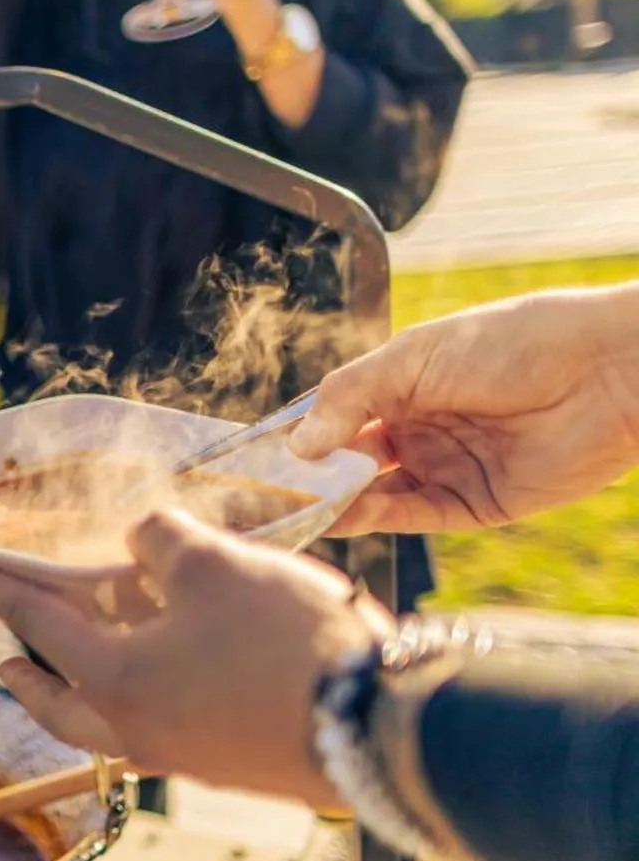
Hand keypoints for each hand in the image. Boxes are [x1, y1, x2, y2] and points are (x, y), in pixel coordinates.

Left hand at [0, 511, 389, 807]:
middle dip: (27, 676)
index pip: (35, 621)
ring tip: (84, 661)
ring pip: (107, 727)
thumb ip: (161, 540)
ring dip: (84, 694)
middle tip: (6, 655)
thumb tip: (141, 539)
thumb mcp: (214, 565)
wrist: (380, 729)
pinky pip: (160, 733)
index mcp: (112, 680)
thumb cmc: (284, 642)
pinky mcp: (230, 767)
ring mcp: (184, 757)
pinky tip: (168, 673)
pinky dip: (142, 701)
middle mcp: (135, 729)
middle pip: (58, 704)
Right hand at [290, 286, 638, 533]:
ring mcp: (444, 468)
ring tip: (298, 507)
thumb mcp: (414, 357)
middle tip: (268, 492)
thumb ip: (350, 398)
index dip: (298, 437)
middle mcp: (418, 430)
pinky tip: (343, 515)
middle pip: (348, 462)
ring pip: (374, 494)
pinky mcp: (473, 504)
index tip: (256, 456)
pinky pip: (413, 516)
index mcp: (401, 387)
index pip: (334, 419)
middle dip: (310, 477)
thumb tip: (298, 445)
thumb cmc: (514, 342)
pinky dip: (375, 519)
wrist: (605, 371)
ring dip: (337, 501)